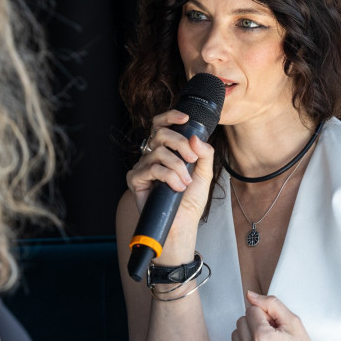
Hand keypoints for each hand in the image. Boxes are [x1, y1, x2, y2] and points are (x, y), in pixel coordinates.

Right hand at [126, 109, 214, 224]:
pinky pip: (151, 169)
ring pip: (159, 153)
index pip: (162, 126)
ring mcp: (142, 167)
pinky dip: (168, 177)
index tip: (185, 118)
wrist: (182, 223)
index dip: (170, 117)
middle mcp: (152, 156)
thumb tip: (194, 137)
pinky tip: (175, 188)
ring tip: (185, 182)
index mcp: (167, 151)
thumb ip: (205, 154)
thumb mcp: (204, 174)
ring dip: (177, 167)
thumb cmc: (190, 201)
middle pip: (161, 134)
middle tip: (192, 159)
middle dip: (180, 144)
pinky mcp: (135, 179)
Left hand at [229, 291, 328, 340]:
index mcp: (262, 339)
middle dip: (255, 325)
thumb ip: (271, 304)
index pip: (251, 310)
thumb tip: (251, 296)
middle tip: (272, 336)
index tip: (275, 327)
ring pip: (235, 335)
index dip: (265, 316)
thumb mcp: (293, 322)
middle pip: (241, 321)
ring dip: (248, 337)